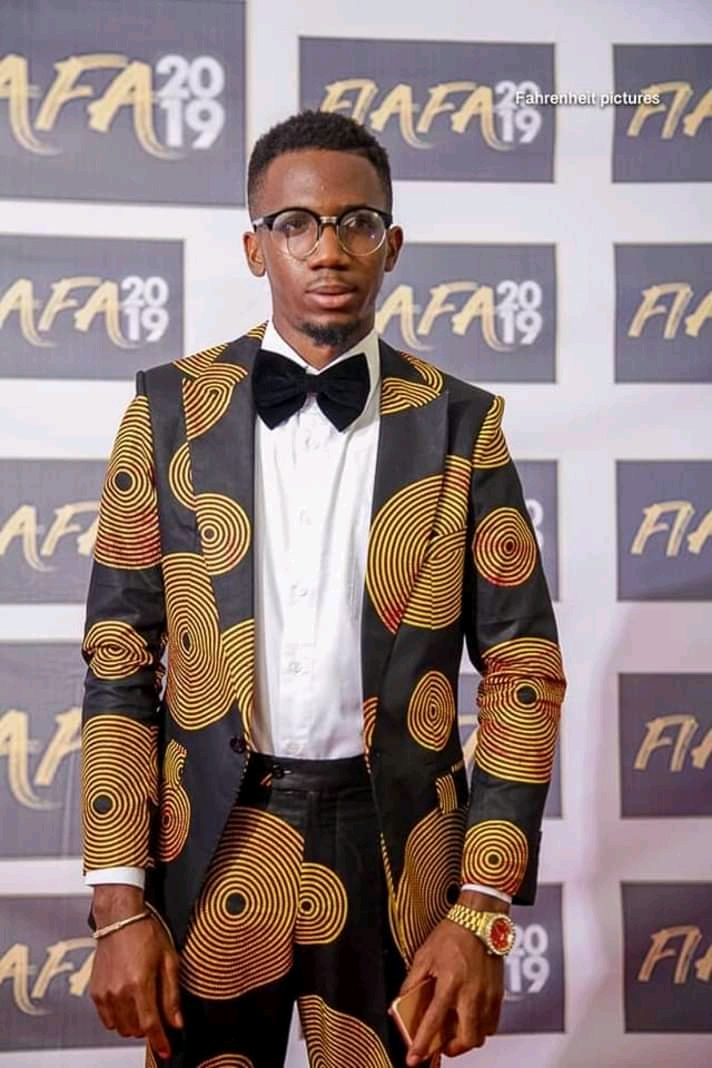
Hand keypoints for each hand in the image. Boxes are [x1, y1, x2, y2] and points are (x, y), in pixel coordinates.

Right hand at [90, 889, 182, 1059]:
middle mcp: (119, 991)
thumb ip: (171, 995)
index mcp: (140, 983)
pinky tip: (128, 1003)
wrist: (119, 919)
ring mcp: (104, 993)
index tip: (166, 1051)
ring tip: (143, 1005)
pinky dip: (119, 1018)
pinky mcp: (95, 992)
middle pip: (135, 1029)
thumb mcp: (169, 960)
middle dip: (149, 1028)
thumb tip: (176, 1022)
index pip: (150, 1025)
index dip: (160, 1042)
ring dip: (134, 1024)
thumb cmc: (146, 934)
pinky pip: (107, 1019)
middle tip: (157, 1014)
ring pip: (121, 1028)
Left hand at [398, 913, 503, 1064]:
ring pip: (482, 1034)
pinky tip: (469, 1019)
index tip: (415, 1059)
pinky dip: (481, 1028)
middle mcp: (472, 992)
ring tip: (455, 1032)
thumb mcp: (424, 955)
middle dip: (453, 1049)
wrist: (480, 920)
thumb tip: (400, 1003)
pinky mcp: (499, 994)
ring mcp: (488, 995)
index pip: (434, 1021)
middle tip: (441, 1046)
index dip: (423, 1044)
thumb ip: (412, 982)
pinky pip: (492, 1023)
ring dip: (467, 1039)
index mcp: (451, 982)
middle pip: (467, 1039)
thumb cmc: (452, 934)